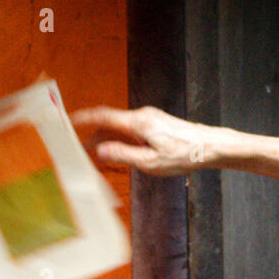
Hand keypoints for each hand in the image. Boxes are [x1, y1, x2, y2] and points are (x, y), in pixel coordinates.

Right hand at [70, 105, 212, 175]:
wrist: (210, 146)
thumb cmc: (184, 155)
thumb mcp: (151, 162)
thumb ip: (124, 155)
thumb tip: (100, 150)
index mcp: (138, 123)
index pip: (103, 116)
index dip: (84, 118)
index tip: (68, 120)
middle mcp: (142, 117)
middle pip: (110, 125)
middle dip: (94, 139)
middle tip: (82, 155)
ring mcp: (150, 120)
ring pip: (121, 130)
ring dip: (109, 143)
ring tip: (100, 161)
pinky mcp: (156, 125)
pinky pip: (132, 132)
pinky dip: (122, 142)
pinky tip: (121, 156)